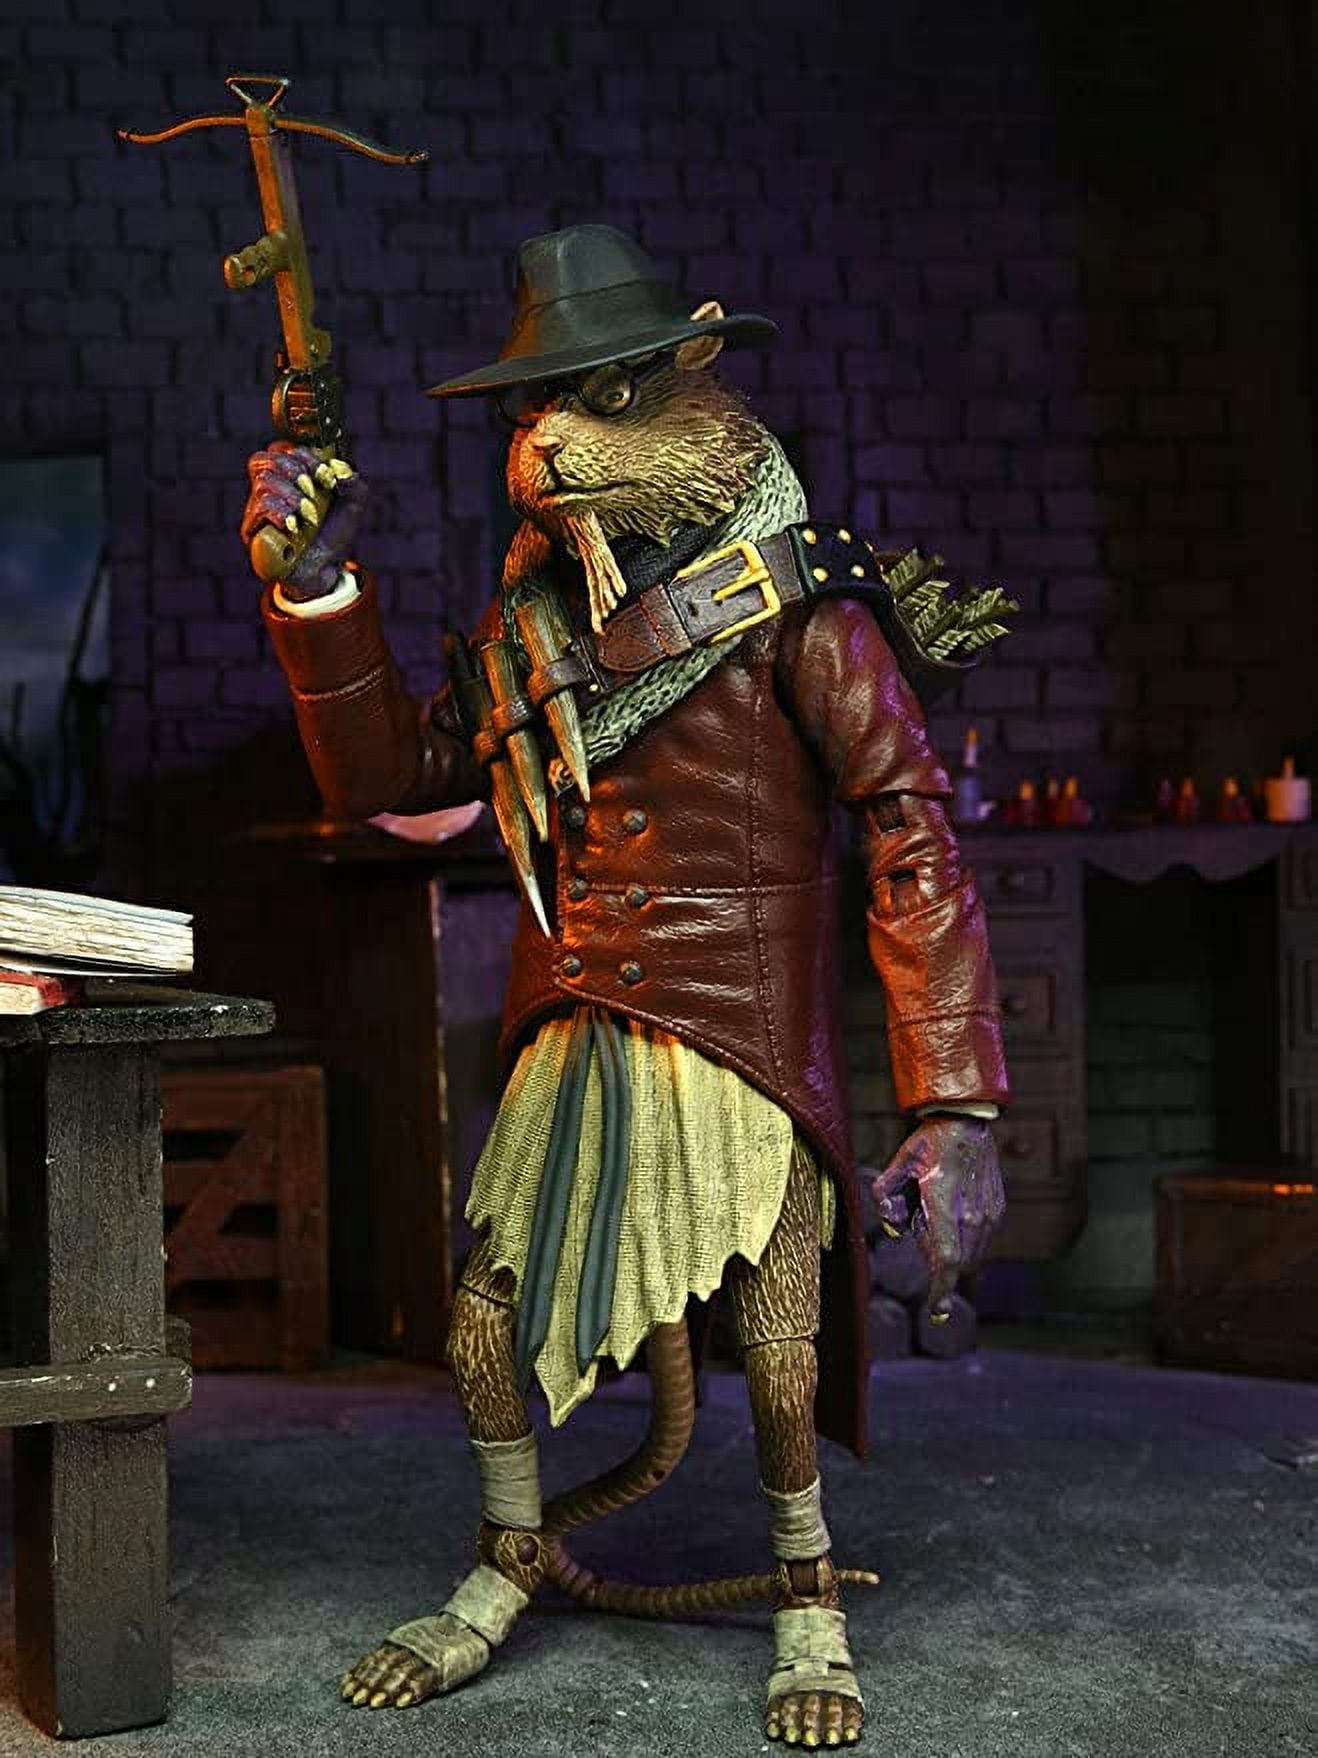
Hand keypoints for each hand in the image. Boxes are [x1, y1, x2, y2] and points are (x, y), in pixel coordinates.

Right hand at [241, 441, 367, 597]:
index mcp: (287, 476)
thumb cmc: (334, 533)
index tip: (325, 474)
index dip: (303, 456)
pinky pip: (260, 507)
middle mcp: (268, 489)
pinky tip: (294, 525)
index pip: (281, 449)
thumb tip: (340, 470)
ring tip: (308, 514)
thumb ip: (353, 482)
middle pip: (265, 460)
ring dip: (292, 495)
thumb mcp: (353, 505)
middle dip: (295, 471)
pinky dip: (282, 512)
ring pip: (263, 481)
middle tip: (313, 491)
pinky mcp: (253, 530)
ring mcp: (257, 508)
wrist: (327, 568)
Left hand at [869, 1115, 1005, 1313]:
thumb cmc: (930, 1142)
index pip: (947, 1260)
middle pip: (953, 1261)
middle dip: (935, 1257)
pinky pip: (980, 1239)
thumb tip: (894, 1228)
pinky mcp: (997, 1210)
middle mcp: (972, 1215)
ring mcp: (989, 1214)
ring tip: (936, 1206)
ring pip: (969, 1254)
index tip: (937, 1312)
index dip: (941, 1291)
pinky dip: (963, 1236)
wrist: (969, 1121)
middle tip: (920, 1220)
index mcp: (946, 1205)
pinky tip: (951, 1202)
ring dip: (950, 1246)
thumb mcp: (898, 1162)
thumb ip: (885, 1196)